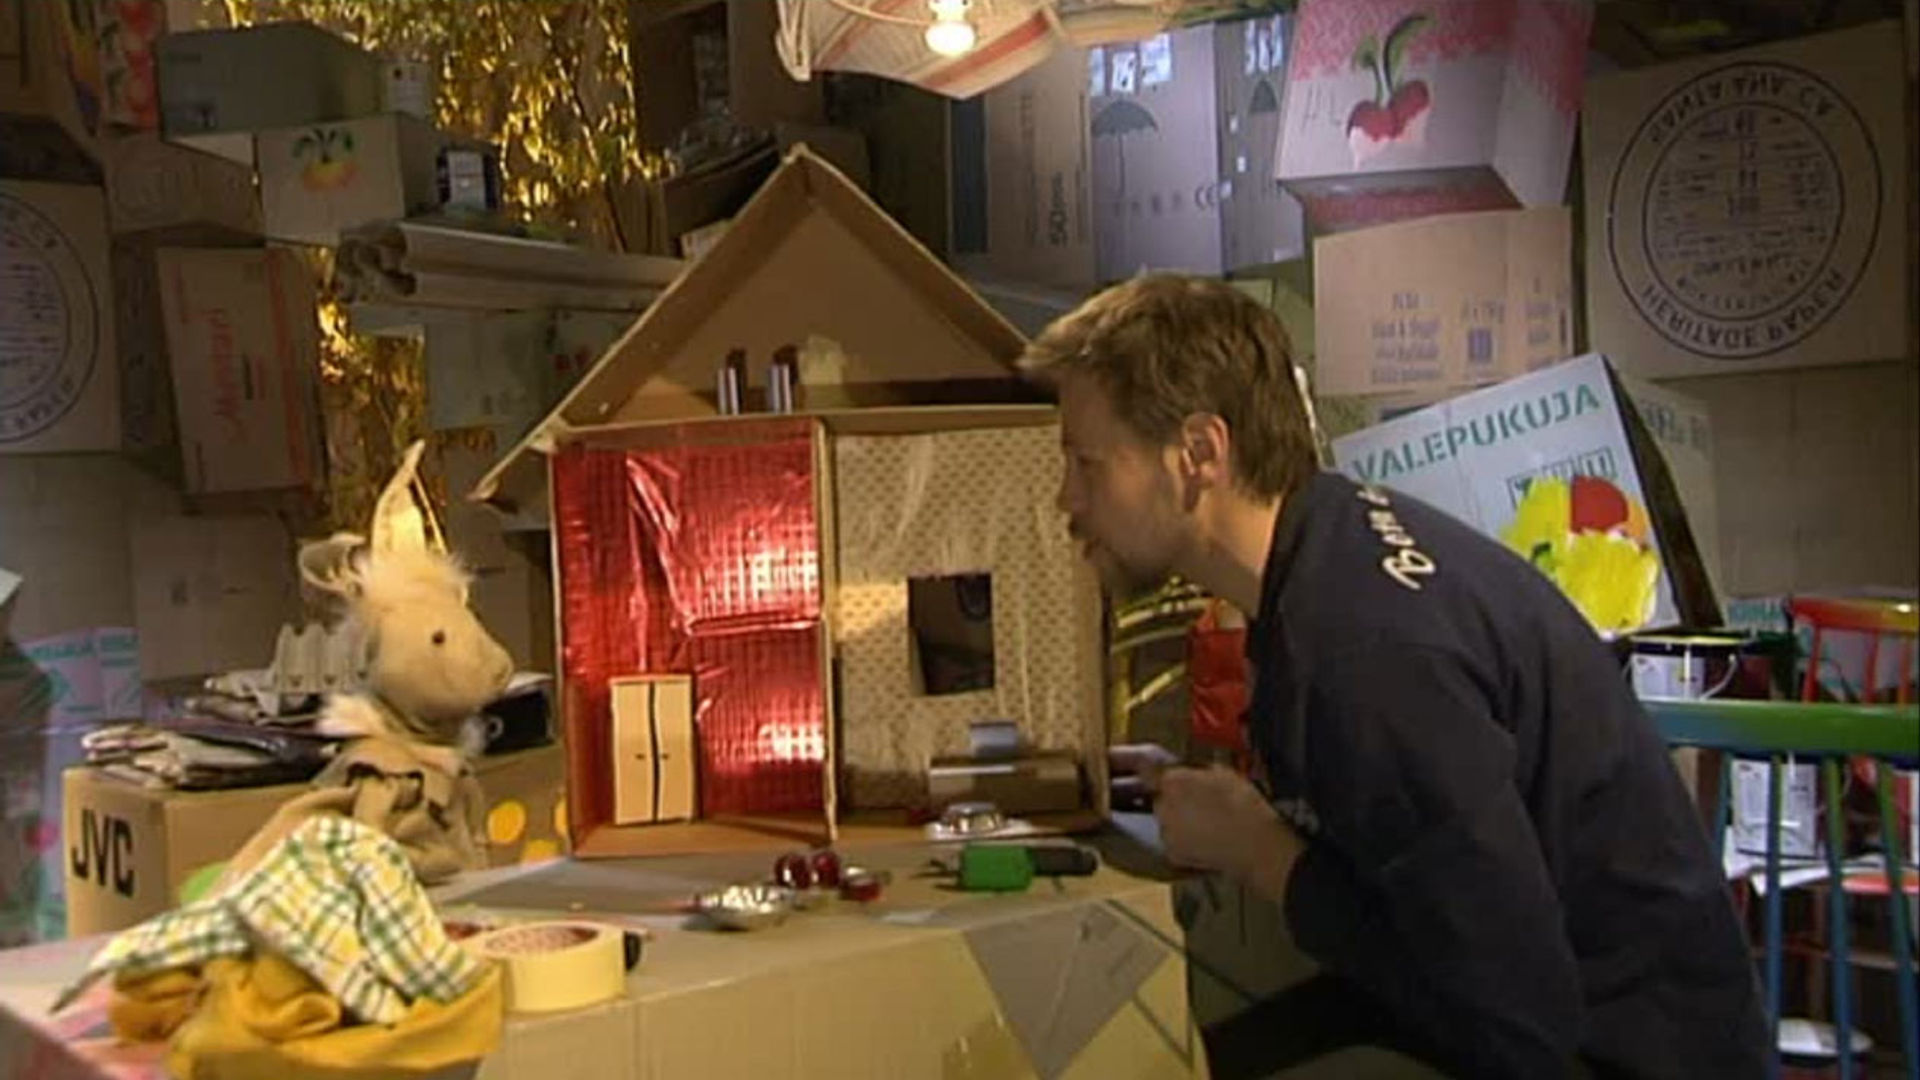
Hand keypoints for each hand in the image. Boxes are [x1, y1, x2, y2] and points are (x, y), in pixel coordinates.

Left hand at [1151, 764, 1305, 899]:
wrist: (1254, 844)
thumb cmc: (1243, 805)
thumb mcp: (1222, 772)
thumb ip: (1197, 770)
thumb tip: (1190, 771)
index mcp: (1173, 781)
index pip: (1149, 773)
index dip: (1159, 774)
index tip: (1166, 775)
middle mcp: (1163, 806)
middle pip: (1160, 798)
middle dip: (1174, 799)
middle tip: (1199, 801)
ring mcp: (1166, 831)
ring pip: (1166, 821)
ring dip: (1179, 820)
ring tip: (1207, 822)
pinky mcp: (1173, 853)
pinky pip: (1174, 842)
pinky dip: (1184, 841)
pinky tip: (1206, 838)